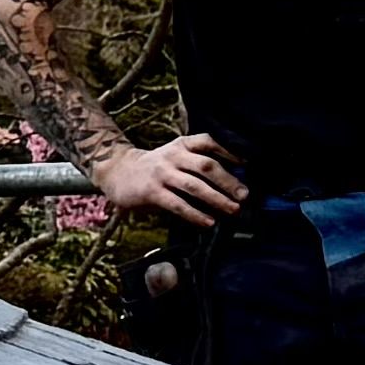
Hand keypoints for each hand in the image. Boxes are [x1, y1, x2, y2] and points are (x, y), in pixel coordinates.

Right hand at [92, 133, 247, 223]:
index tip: (246, 164)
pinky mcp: (152, 192)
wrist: (117, 172)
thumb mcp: (174, 156)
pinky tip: (207, 222)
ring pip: (195, 186)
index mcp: (181, 144)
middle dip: (228, 181)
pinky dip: (195, 214)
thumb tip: (227, 181)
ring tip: (232, 209)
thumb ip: (195, 162)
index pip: (209, 142)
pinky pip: (178, 204)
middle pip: (206, 166)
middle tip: (244, 195)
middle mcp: (173, 156)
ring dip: (216, 199)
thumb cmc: (153, 168)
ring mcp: (162, 173)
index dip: (229, 151)